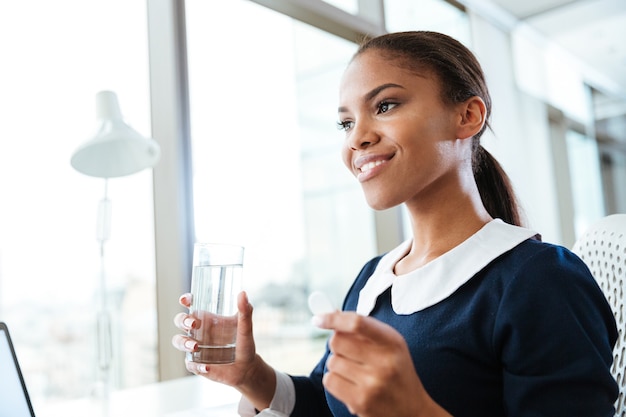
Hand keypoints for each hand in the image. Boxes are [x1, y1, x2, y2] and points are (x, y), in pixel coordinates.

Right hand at [172, 291, 257, 386]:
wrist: (247, 368)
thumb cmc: (244, 344)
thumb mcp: (246, 327)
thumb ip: (245, 311)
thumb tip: (242, 293)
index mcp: (208, 319)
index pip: (191, 306)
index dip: (186, 301)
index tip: (185, 300)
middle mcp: (198, 332)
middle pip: (180, 321)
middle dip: (182, 321)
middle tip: (193, 324)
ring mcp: (195, 348)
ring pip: (179, 341)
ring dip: (184, 343)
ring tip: (195, 346)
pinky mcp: (197, 364)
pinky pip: (191, 365)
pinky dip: (197, 366)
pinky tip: (207, 367)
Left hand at [315, 312, 451, 416]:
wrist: (412, 409)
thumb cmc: (396, 371)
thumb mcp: (390, 344)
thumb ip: (364, 328)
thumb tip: (331, 314)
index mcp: (392, 342)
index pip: (357, 324)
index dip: (334, 319)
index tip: (318, 319)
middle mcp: (384, 362)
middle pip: (337, 342)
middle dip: (337, 344)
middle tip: (348, 351)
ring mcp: (372, 384)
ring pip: (332, 362)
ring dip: (337, 364)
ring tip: (354, 371)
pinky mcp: (360, 402)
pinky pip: (329, 381)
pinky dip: (334, 380)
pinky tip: (350, 383)